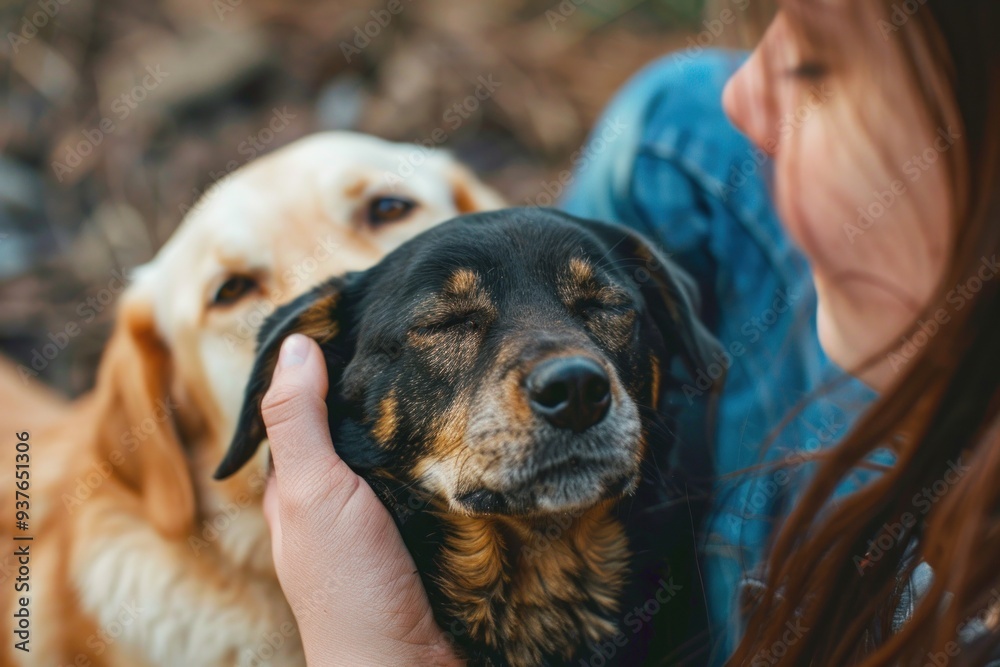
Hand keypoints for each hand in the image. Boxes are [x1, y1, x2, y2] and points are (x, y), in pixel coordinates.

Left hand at [260, 334, 460, 665]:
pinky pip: (450, 475)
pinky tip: (489, 421)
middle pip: (371, 419)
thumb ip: (300, 423)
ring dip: (436, 412)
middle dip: (397, 380)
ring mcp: (398, 512)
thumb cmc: (348, 587)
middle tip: (439, 327)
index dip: (339, 358)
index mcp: (308, 482)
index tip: (376, 309)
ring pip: (414, 444)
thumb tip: (297, 342)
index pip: (316, 402)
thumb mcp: (312, 494)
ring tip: (474, 359)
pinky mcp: (442, 528)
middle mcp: (350, 494)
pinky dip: (463, 448)